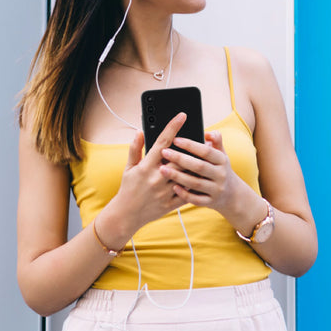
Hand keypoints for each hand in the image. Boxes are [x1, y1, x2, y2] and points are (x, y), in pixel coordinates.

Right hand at [104, 113, 188, 236]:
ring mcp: (164, 192)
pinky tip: (200, 177)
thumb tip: (140, 131)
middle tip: (200, 137)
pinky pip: (187, 193)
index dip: (173, 127)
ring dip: (195, 165)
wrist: (126, 215)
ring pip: (186, 175)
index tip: (182, 116)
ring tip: (204, 156)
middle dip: (190, 148)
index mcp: (146, 166)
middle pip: (179, 158)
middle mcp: (156, 178)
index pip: (162, 142)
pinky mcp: (170, 204)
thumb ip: (135, 148)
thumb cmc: (128, 188)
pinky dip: (194, 185)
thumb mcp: (129, 167)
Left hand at [159, 130, 247, 216]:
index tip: (175, 139)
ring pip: (196, 183)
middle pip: (199, 166)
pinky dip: (184, 194)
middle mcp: (221, 175)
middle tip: (164, 152)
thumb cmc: (220, 169)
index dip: (190, 145)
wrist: (232, 195)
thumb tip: (207, 133)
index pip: (206, 151)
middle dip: (180, 159)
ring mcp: (216, 190)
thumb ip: (216, 141)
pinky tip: (173, 187)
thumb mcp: (221, 154)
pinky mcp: (210, 202)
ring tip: (162, 169)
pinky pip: (196, 199)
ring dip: (178, 176)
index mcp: (222, 160)